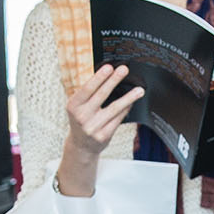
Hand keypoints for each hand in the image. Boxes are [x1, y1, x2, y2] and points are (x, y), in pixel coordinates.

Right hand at [57, 63, 145, 190]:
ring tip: (139, 90)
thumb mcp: (78, 106)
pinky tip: (132, 103)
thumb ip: (88, 93)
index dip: (99, 77)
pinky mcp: (103, 135)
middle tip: (124, 70)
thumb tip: (108, 75)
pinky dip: (126, 109)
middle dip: (114, 80)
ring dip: (128, 98)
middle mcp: (81, 116)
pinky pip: (118, 119)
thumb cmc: (82, 120)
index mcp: (73, 106)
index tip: (109, 67)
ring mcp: (93, 127)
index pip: (87, 88)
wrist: (81, 146)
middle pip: (101, 95)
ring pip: (114, 108)